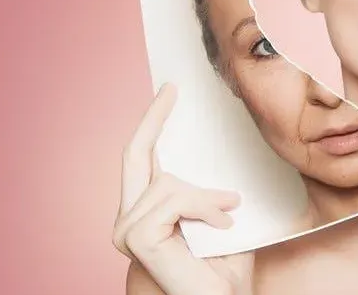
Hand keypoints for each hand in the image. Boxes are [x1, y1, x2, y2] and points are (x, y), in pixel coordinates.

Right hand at [112, 84, 253, 294]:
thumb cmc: (224, 269)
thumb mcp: (226, 217)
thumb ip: (217, 189)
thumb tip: (227, 148)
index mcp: (150, 210)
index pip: (143, 157)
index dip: (153, 122)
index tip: (170, 92)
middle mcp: (130, 217)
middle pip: (134, 153)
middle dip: (154, 116)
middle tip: (174, 88)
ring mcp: (127, 228)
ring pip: (170, 182)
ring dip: (208, 198)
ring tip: (230, 217)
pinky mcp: (136, 237)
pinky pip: (174, 199)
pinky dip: (204, 208)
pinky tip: (223, 227)